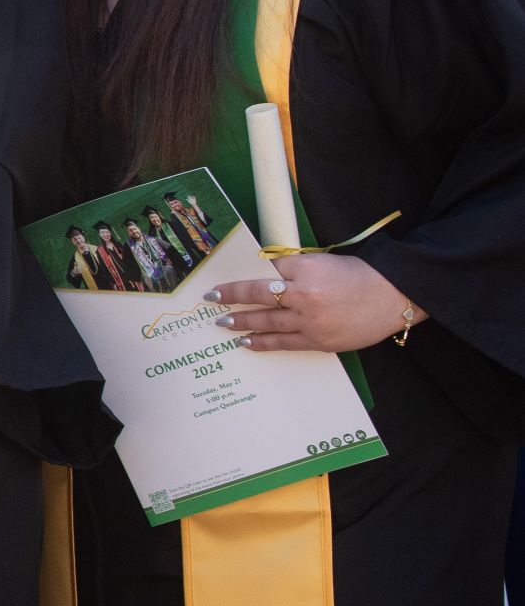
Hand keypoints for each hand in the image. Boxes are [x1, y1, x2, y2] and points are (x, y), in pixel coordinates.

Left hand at [209, 253, 421, 353]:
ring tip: (223, 324)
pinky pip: (284, 343)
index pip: (264, 272)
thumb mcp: (323, 262)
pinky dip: (263, 343)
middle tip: (211, 300)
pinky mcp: (319, 340)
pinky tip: (247, 343)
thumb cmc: (358, 275)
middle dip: (232, 298)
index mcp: (306, 269)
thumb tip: (262, 272)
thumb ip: (293, 268)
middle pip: (259, 296)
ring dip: (242, 323)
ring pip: (267, 322)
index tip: (220, 285)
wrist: (393, 297)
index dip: (240, 281)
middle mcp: (305, 295)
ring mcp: (311, 320)